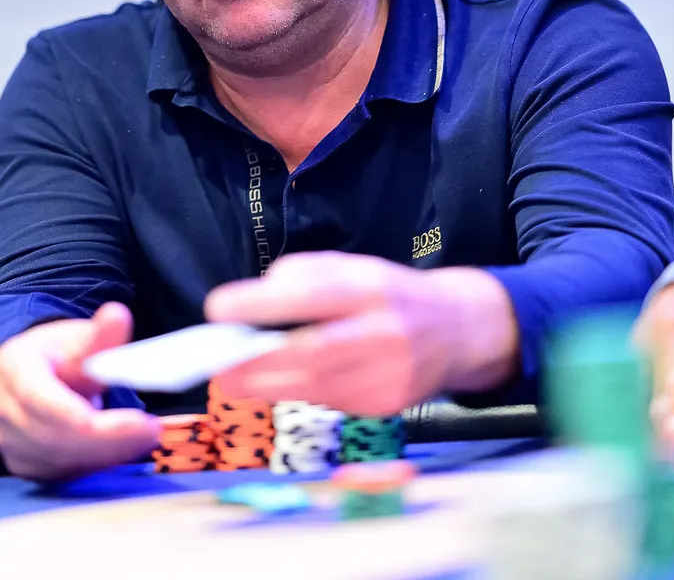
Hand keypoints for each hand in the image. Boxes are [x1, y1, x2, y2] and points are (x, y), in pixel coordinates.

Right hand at [0, 303, 160, 480]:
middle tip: (153, 432)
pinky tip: (119, 451)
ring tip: (143, 438)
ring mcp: (6, 439)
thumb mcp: (82, 336)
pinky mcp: (21, 462)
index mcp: (12, 366)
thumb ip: (102, 334)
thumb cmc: (60, 352)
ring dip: (106, 455)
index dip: (91, 420)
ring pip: (58, 460)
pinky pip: (59, 474)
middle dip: (109, 441)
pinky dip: (94, 466)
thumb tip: (118, 315)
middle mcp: (1, 406)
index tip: (141, 421)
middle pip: (54, 436)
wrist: (32, 373)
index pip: (46, 401)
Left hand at [203, 252, 518, 415]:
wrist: (458, 330)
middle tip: (215, 366)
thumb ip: (305, 275)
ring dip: (267, 385)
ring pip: (314, 386)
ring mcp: (389, 375)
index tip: (217, 308)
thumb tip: (254, 301)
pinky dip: (301, 393)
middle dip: (255, 363)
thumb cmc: (390, 294)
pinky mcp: (387, 406)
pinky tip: (288, 382)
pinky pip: (330, 402)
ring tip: (234, 378)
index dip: (261, 304)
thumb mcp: (354, 267)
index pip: (312, 294)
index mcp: (371, 287)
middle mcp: (384, 331)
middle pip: (311, 353)